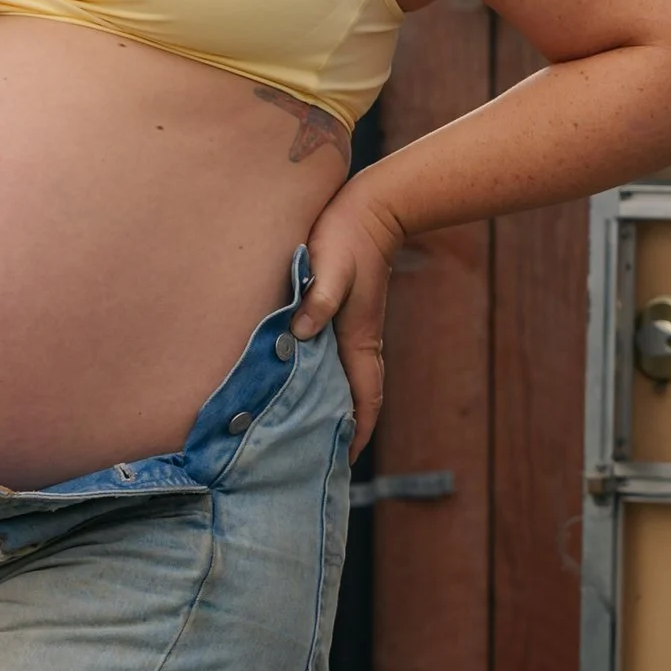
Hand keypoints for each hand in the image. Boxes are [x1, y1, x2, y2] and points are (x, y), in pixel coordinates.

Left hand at [290, 183, 402, 454]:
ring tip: (305, 436)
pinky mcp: (339, 319)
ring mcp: (350, 332)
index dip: (358, 432)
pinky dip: (322, 383)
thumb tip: (302, 332)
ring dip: (331, 410)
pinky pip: (332, 362)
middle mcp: (358, 343)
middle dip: (342, 432)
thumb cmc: (348, 238)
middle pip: (356, 400)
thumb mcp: (331, 268)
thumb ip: (319, 299)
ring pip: (343, 383)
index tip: (343, 461)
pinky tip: (301, 389)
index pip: (365, 399)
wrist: (370, 208)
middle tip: (315, 462)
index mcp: (359, 341)